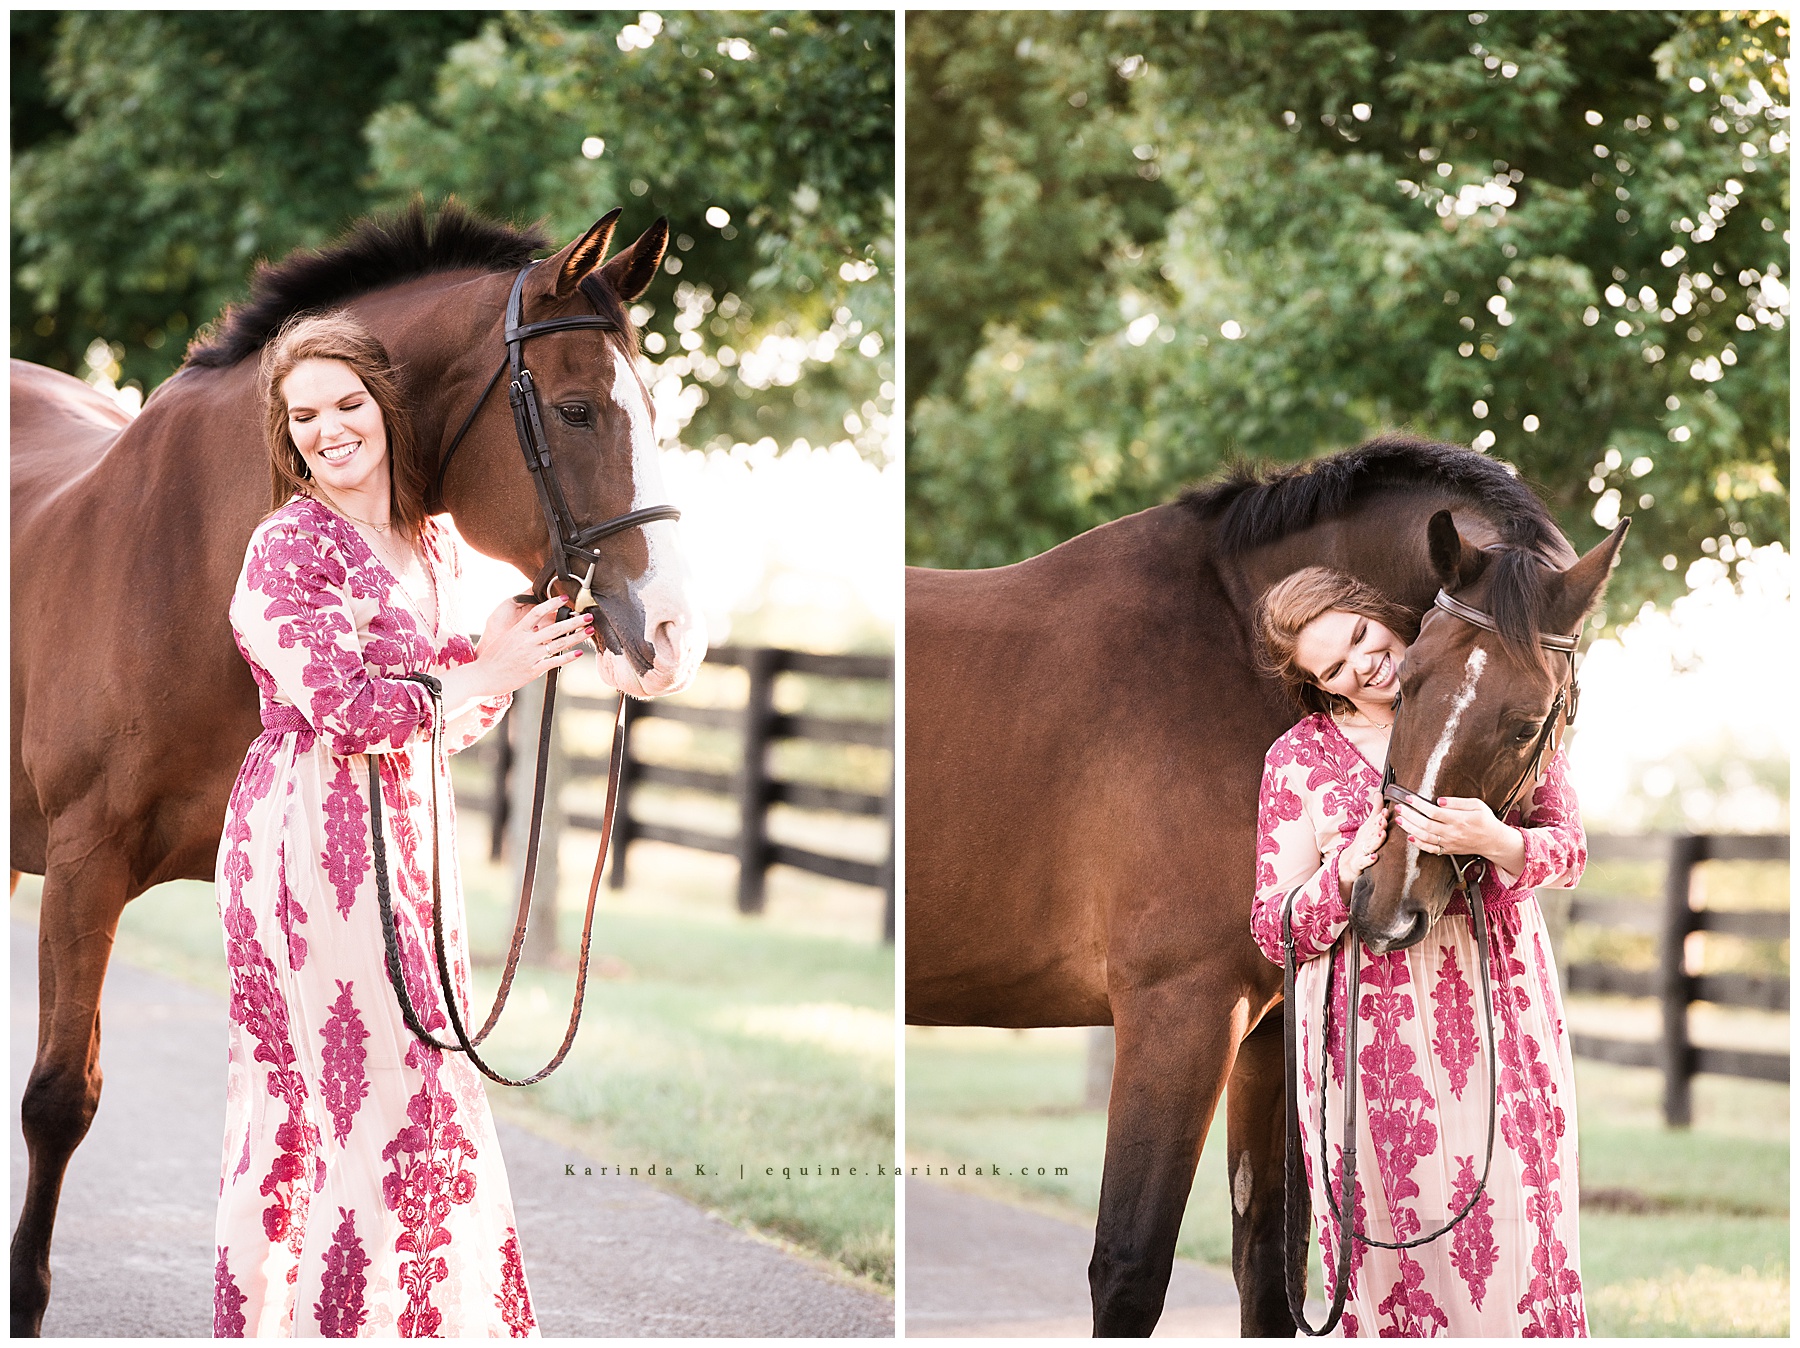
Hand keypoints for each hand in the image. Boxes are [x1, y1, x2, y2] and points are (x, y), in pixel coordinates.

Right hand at [455, 596, 592, 700]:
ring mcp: (531, 656)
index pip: (537, 612)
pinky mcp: (533, 670)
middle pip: (555, 628)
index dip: (552, 603)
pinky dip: (568, 657)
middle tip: (588, 615)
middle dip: (574, 621)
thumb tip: (537, 624)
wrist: (484, 676)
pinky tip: (579, 653)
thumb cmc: (494, 658)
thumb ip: (522, 631)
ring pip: (558, 644)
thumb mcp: (507, 638)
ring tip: (589, 630)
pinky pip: (554, 662)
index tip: (564, 598)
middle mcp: (526, 642)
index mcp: (518, 631)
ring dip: (577, 636)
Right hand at [1336, 804, 1390, 895]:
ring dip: (1376, 839)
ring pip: (1371, 845)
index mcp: (1369, 830)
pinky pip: (1364, 862)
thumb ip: (1375, 810)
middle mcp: (1366, 839)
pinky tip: (1375, 857)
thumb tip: (1379, 793)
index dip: (1381, 816)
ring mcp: (1362, 851)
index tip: (1386, 810)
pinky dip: (1369, 859)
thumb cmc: (1362, 842)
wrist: (1346, 863)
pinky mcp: (1359, 864)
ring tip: (1382, 834)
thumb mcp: (1368, 825)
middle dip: (1378, 825)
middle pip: (1372, 831)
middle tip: (1384, 819)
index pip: (1375, 822)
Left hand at [1393, 796, 1524, 874]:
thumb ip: (1457, 802)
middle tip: (1399, 807)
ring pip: (1425, 837)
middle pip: (1425, 824)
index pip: (1434, 812)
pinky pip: (1430, 849)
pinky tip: (1410, 836)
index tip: (1409, 798)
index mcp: (1459, 820)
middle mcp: (1452, 832)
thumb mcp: (1477, 805)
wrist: (1494, 841)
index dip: (1419, 805)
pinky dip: (1418, 844)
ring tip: (1399, 819)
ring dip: (1410, 828)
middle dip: (1409, 815)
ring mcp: (1449, 843)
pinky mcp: (1448, 850)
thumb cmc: (1486, 821)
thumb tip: (1439, 800)